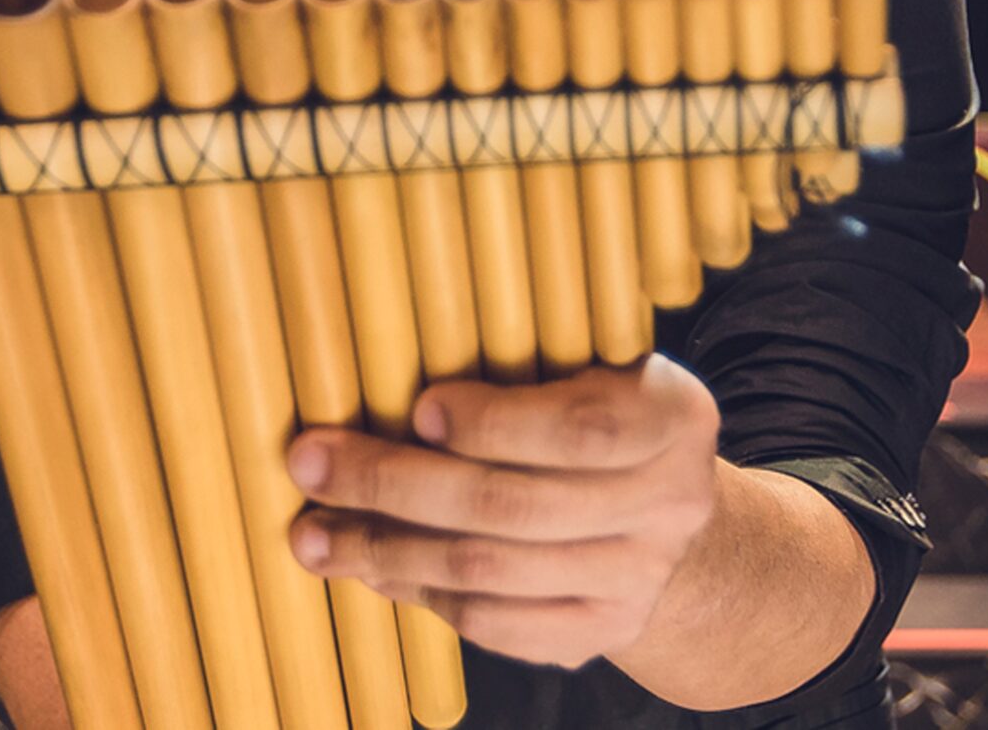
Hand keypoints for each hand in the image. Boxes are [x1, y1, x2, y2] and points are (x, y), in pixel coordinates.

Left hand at [284, 354, 721, 669]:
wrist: (675, 514)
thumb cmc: (607, 411)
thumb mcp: (598, 364)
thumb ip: (529, 359)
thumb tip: (394, 356)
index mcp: (673, 418)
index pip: (582, 429)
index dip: (495, 423)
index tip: (418, 407)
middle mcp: (668, 505)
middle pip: (514, 506)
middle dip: (396, 485)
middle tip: (312, 463)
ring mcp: (636, 580)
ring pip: (490, 573)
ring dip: (386, 551)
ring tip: (314, 534)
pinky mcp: (599, 632)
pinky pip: (495, 623)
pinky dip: (422, 594)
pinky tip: (370, 568)